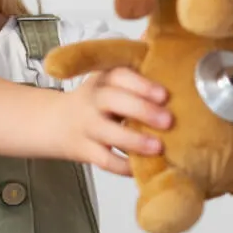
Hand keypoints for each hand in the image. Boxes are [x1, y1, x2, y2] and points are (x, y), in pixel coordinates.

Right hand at [56, 68, 170, 175]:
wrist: (56, 122)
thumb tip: (176, 63)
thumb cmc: (98, 101)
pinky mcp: (83, 149)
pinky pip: (104, 159)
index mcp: (105, 78)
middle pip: (113, 99)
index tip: (164, 95)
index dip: (142, 84)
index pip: (120, 75)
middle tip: (168, 120)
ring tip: (158, 147)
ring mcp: (86, 124)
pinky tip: (141, 168)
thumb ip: (139, 79)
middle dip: (142, 109)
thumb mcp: (111, 82)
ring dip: (133, 140)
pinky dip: (123, 166)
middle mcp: (93, 98)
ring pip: (107, 131)